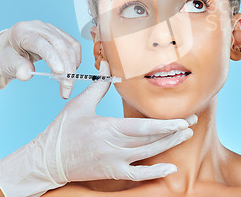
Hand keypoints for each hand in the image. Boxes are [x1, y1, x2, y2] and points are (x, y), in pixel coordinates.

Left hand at [0, 20, 79, 97]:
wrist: (9, 49)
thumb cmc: (7, 56)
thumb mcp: (5, 64)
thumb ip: (16, 68)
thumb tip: (27, 74)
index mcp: (22, 32)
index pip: (41, 44)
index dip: (52, 58)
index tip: (60, 73)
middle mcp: (39, 27)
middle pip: (59, 45)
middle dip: (66, 68)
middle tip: (67, 88)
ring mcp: (51, 29)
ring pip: (69, 46)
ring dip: (73, 66)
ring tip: (68, 84)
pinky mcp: (60, 34)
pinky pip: (73, 46)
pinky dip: (75, 60)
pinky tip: (70, 72)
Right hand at [0, 61, 196, 196]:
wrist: (48, 160)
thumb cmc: (62, 130)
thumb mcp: (80, 104)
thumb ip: (98, 84)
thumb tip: (108, 65)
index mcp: (107, 128)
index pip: (143, 128)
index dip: (165, 124)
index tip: (183, 118)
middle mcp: (114, 147)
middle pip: (151, 141)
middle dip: (174, 131)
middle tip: (192, 121)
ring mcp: (114, 162)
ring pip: (148, 155)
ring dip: (169, 146)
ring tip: (185, 135)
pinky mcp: (112, 172)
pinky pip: (137, 175)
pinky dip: (154, 172)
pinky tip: (170, 168)